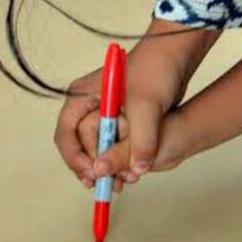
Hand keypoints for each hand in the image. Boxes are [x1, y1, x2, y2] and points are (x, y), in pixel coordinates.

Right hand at [54, 40, 188, 189]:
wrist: (176, 54)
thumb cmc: (155, 70)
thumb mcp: (147, 107)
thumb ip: (139, 141)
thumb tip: (133, 171)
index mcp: (81, 96)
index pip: (65, 136)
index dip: (76, 160)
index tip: (94, 176)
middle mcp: (87, 105)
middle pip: (79, 146)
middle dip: (94, 168)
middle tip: (109, 186)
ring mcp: (103, 112)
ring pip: (97, 149)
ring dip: (108, 167)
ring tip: (124, 182)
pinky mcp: (120, 118)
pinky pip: (112, 145)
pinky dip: (119, 160)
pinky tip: (131, 173)